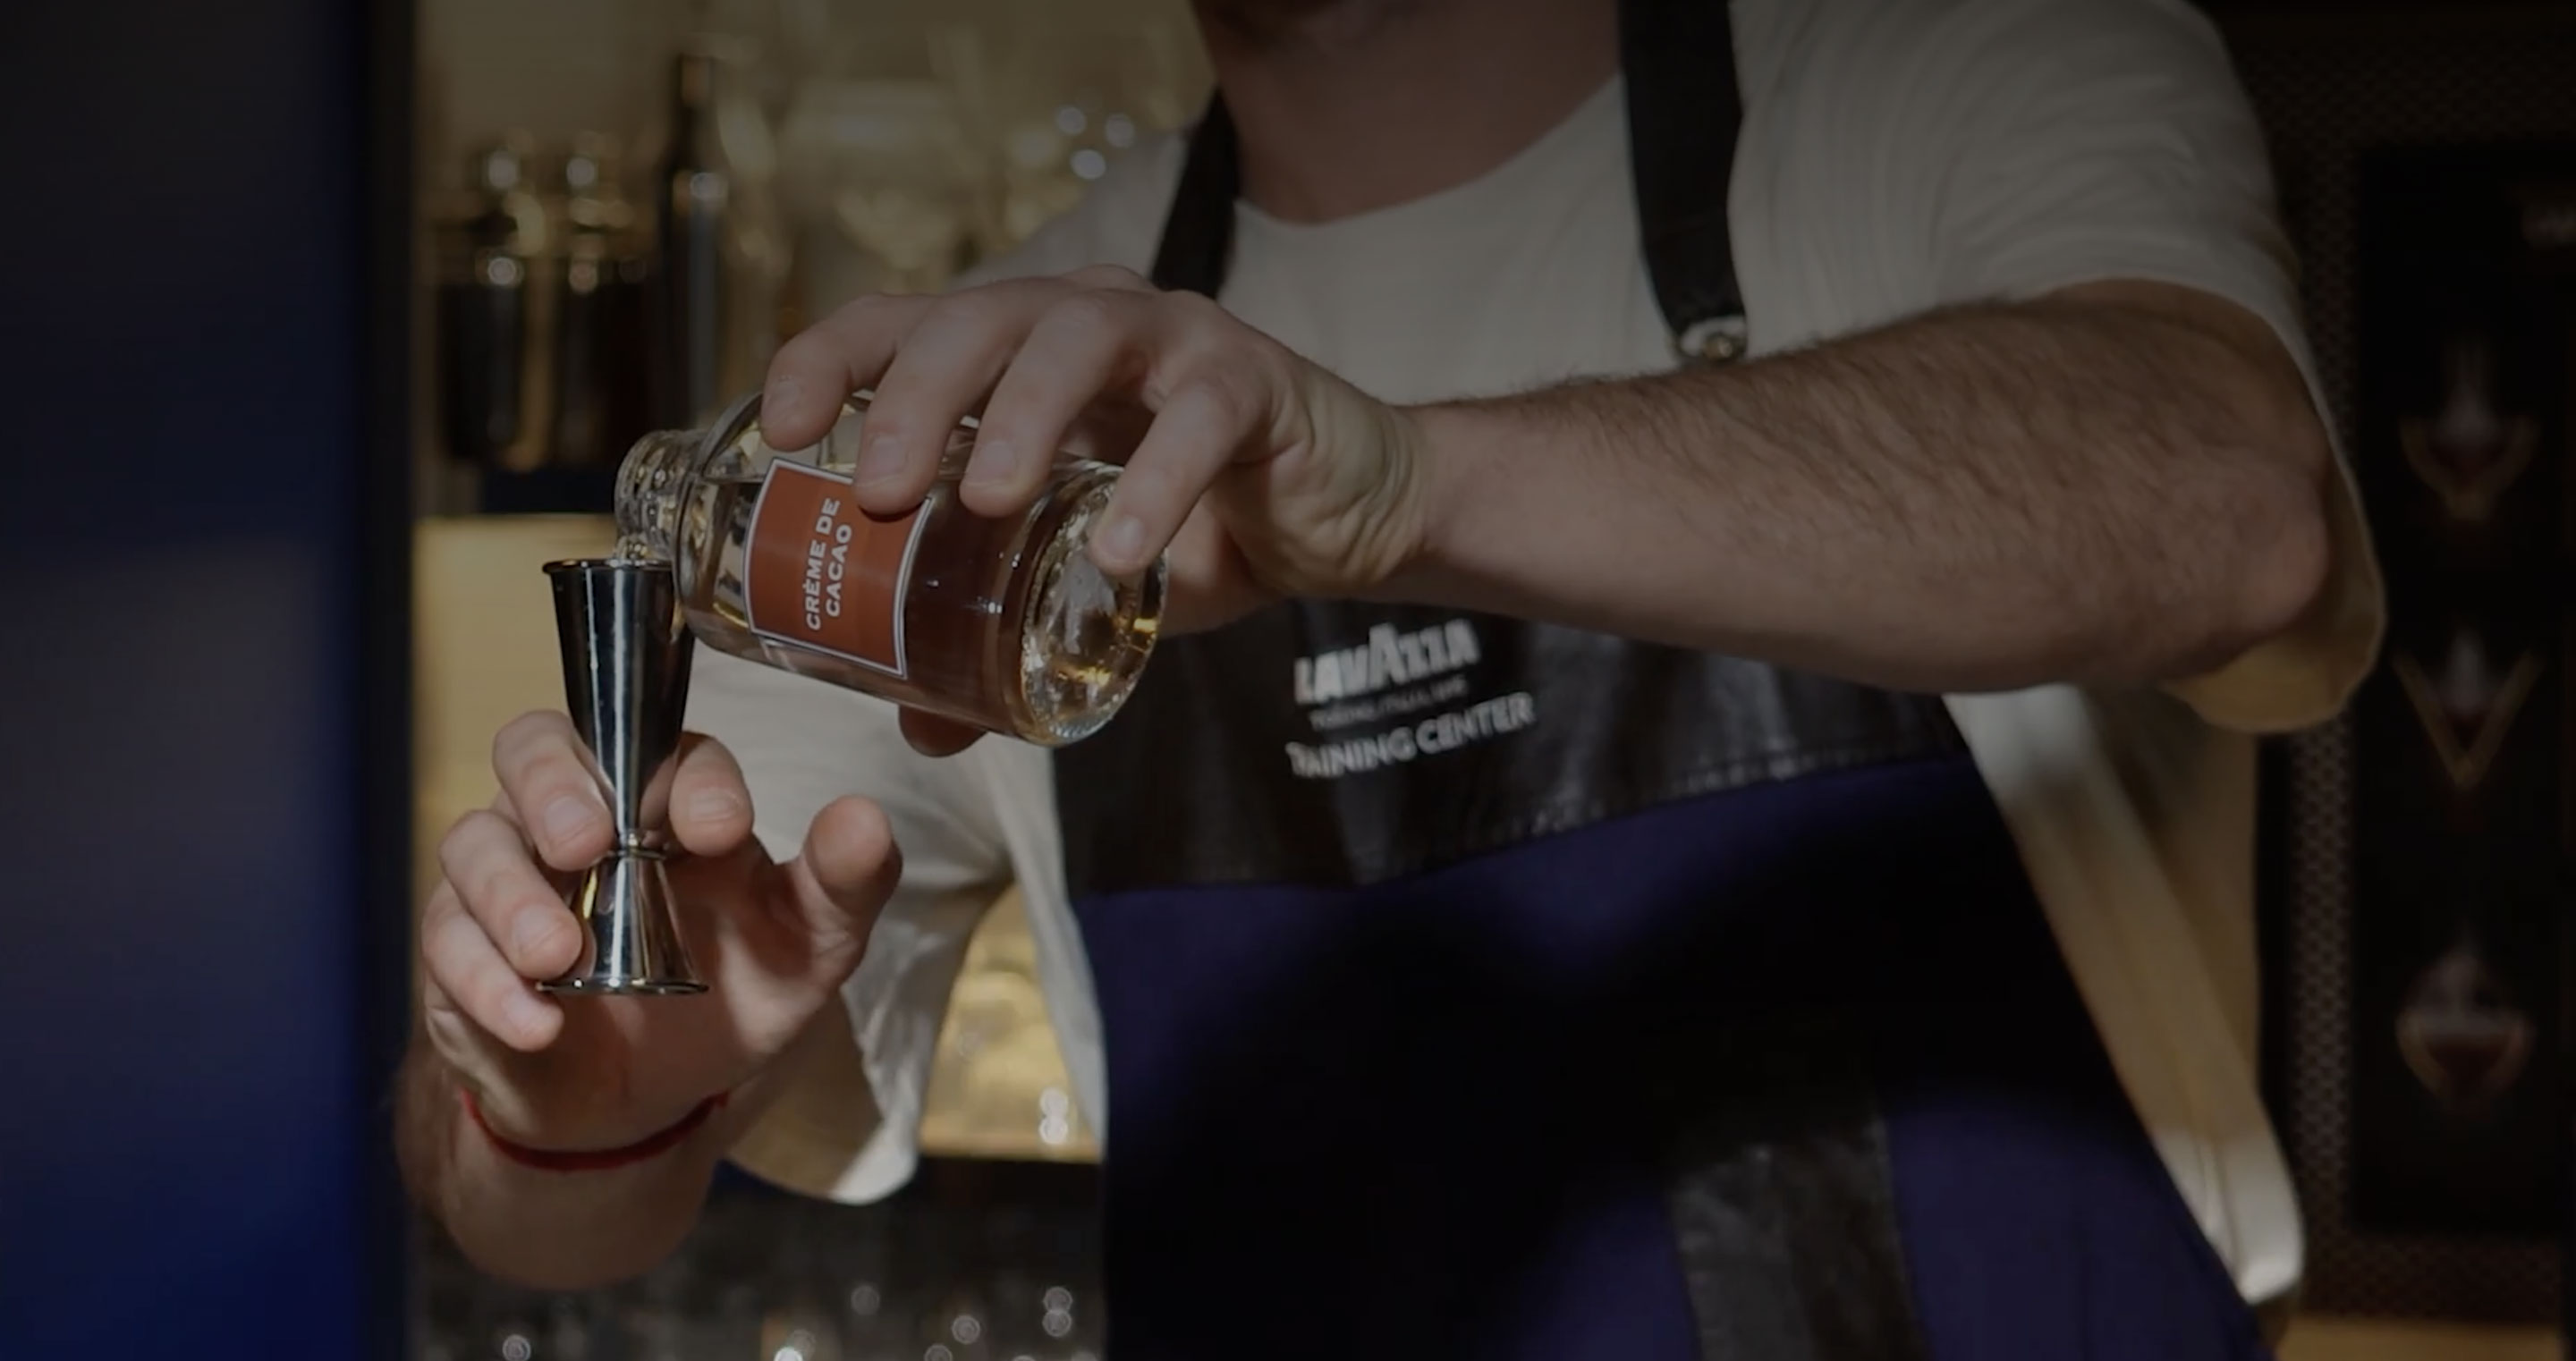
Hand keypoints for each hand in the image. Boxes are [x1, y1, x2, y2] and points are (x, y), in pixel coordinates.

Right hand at [419, 712, 898, 1150]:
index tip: (720, 831)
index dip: (689, 778)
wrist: (651, 1099)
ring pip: (475, 842)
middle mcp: (579, 818)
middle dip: (555, 788)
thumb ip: (843, 885)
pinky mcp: (459, 951)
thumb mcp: (806, 949)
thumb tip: (866, 819)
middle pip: (534, 747)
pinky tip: (539, 1025)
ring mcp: (510, 879)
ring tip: (558, 955)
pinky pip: (448, 945)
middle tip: (591, 843)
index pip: (664, 747)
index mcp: (668, 799)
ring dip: (513, 897)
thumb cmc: (730, 992)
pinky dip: (488, 985)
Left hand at [760, 266, 1431, 637]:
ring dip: (1023, 412)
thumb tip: (920, 730)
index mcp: (1016, 353)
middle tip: (881, 492)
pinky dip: (1156, 482)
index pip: (901, 320)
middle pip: (977, 316)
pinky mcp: (1253, 379)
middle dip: (915, 395)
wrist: (1343, 512)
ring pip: (1080, 336)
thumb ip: (1000, 643)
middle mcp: (1083, 320)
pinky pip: (1200, 415)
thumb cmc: (1197, 524)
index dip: (828, 357)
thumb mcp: (1080, 587)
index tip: (780, 431)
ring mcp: (1171, 339)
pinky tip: (1122, 553)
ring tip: (986, 503)